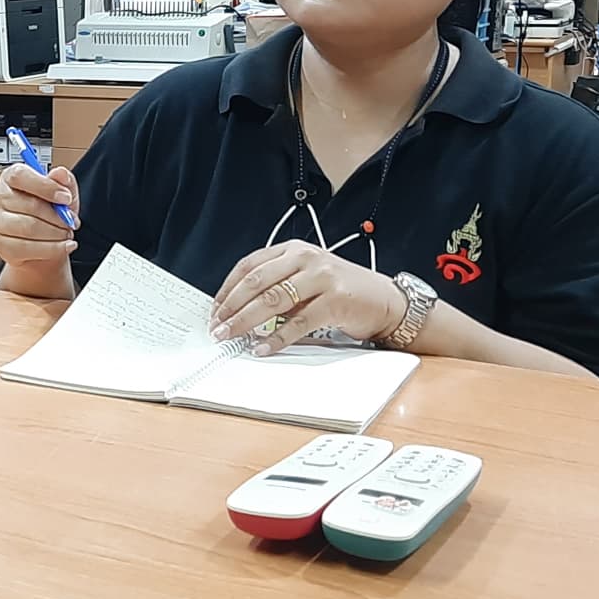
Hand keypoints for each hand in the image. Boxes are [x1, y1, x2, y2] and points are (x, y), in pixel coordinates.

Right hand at [0, 163, 79, 267]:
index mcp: (11, 178)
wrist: (42, 240)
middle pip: (30, 205)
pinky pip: (28, 247)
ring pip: (30, 228)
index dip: (46, 187)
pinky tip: (62, 245)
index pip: (21, 176)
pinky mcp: (0, 244)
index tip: (66, 198)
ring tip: (66, 234)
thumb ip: (63, 181)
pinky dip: (52, 249)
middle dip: (58, 216)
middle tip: (71, 221)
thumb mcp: (61, 192)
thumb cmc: (48, 213)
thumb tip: (60, 174)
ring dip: (56, 233)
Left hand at [210, 241, 406, 355]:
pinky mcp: (335, 301)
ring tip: (231, 336)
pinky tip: (262, 348)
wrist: (384, 300)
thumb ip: (276, 285)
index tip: (214, 310)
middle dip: (231, 307)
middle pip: (256, 282)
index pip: (249, 265)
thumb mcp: (305, 278)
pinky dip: (276, 338)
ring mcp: (322, 277)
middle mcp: (306, 258)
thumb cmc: (341, 290)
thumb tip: (237, 309)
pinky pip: (297, 323)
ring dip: (246, 321)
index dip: (227, 289)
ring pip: (273, 300)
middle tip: (217, 326)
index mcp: (293, 250)